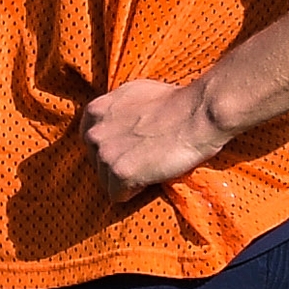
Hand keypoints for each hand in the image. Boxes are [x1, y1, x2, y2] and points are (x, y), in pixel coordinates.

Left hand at [78, 77, 232, 197]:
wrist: (198, 113)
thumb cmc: (175, 102)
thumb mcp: (134, 93)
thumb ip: (116, 109)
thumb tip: (112, 120)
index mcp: (95, 111)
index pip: (90, 142)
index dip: (111, 148)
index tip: (128, 150)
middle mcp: (94, 132)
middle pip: (97, 164)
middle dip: (118, 165)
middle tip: (145, 159)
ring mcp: (105, 154)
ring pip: (106, 182)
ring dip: (127, 179)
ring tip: (152, 167)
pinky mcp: (120, 173)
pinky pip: (118, 195)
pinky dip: (133, 192)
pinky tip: (151, 178)